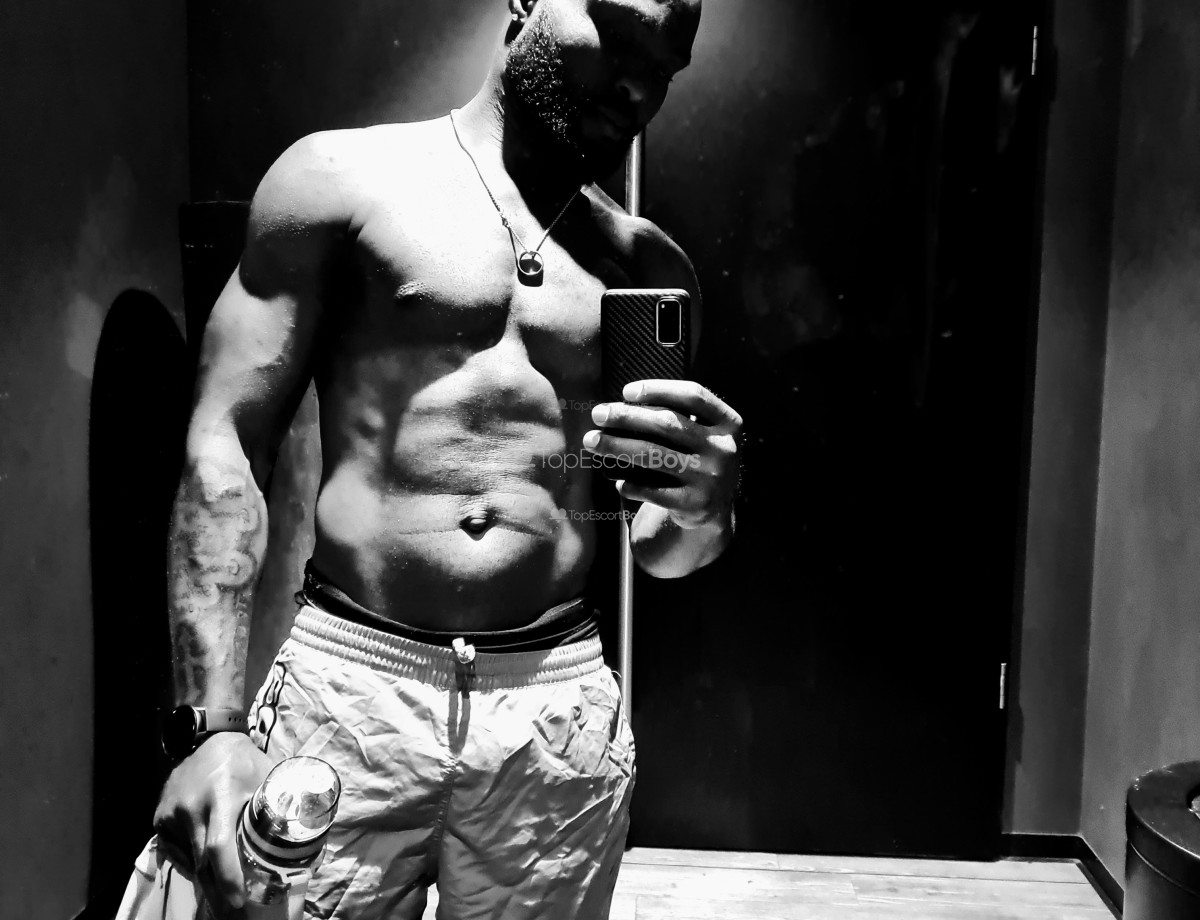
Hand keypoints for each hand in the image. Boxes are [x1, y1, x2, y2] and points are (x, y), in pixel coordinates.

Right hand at [154, 732, 273, 918]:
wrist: (209, 739)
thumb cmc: (245, 761)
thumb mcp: (267, 779)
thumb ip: (282, 807)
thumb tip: (306, 838)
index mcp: (221, 795)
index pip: (219, 846)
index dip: (228, 877)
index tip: (240, 901)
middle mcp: (191, 807)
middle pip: (202, 862)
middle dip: (218, 888)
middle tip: (236, 906)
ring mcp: (171, 813)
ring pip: (189, 859)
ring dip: (206, 874)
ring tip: (224, 884)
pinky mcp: (159, 818)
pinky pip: (177, 850)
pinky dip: (193, 859)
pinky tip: (206, 859)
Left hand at [583, 379, 741, 528]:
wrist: (716, 508)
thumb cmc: (699, 459)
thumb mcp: (705, 435)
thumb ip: (680, 417)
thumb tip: (624, 406)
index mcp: (729, 424)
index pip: (693, 396)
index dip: (659, 388)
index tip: (627, 391)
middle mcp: (723, 449)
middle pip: (668, 424)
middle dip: (627, 416)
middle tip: (598, 414)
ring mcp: (710, 478)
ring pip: (655, 456)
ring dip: (617, 446)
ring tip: (592, 441)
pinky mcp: (694, 503)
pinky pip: (653, 491)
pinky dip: (631, 485)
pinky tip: (618, 481)